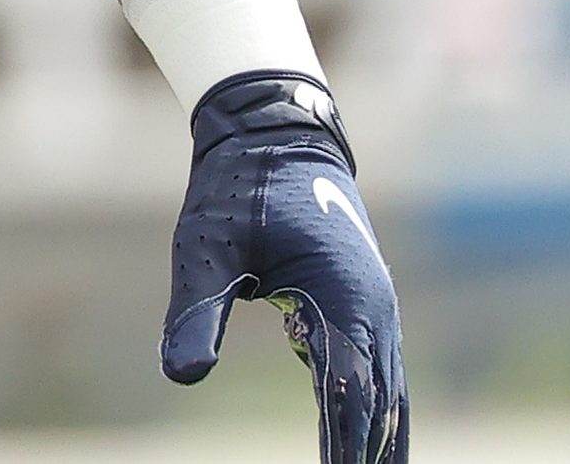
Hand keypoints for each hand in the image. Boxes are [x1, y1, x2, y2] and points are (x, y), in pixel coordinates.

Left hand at [163, 72, 406, 463]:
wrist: (275, 137)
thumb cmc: (238, 191)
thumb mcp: (207, 249)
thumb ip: (196, 313)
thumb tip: (181, 377)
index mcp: (344, 298)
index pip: (349, 391)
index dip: (343, 443)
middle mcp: (374, 310)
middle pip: (379, 403)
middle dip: (365, 452)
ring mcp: (376, 310)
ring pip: (388, 393)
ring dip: (379, 439)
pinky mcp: (363, 307)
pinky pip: (377, 372)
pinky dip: (375, 411)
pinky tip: (360, 442)